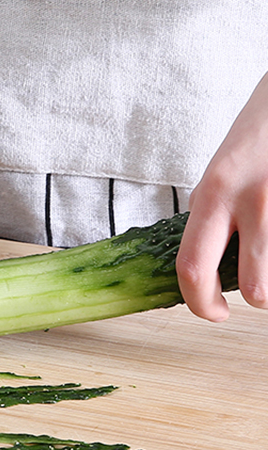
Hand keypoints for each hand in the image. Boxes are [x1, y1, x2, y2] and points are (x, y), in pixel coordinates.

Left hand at [176, 72, 267, 319]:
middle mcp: (251, 201)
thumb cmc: (260, 136)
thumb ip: (215, 218)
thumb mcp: (222, 175)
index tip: (213, 313)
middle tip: (253, 289)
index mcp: (213, 193)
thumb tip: (210, 270)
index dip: (199, 304)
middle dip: (256, 297)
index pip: (190, 268)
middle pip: (254, 288)